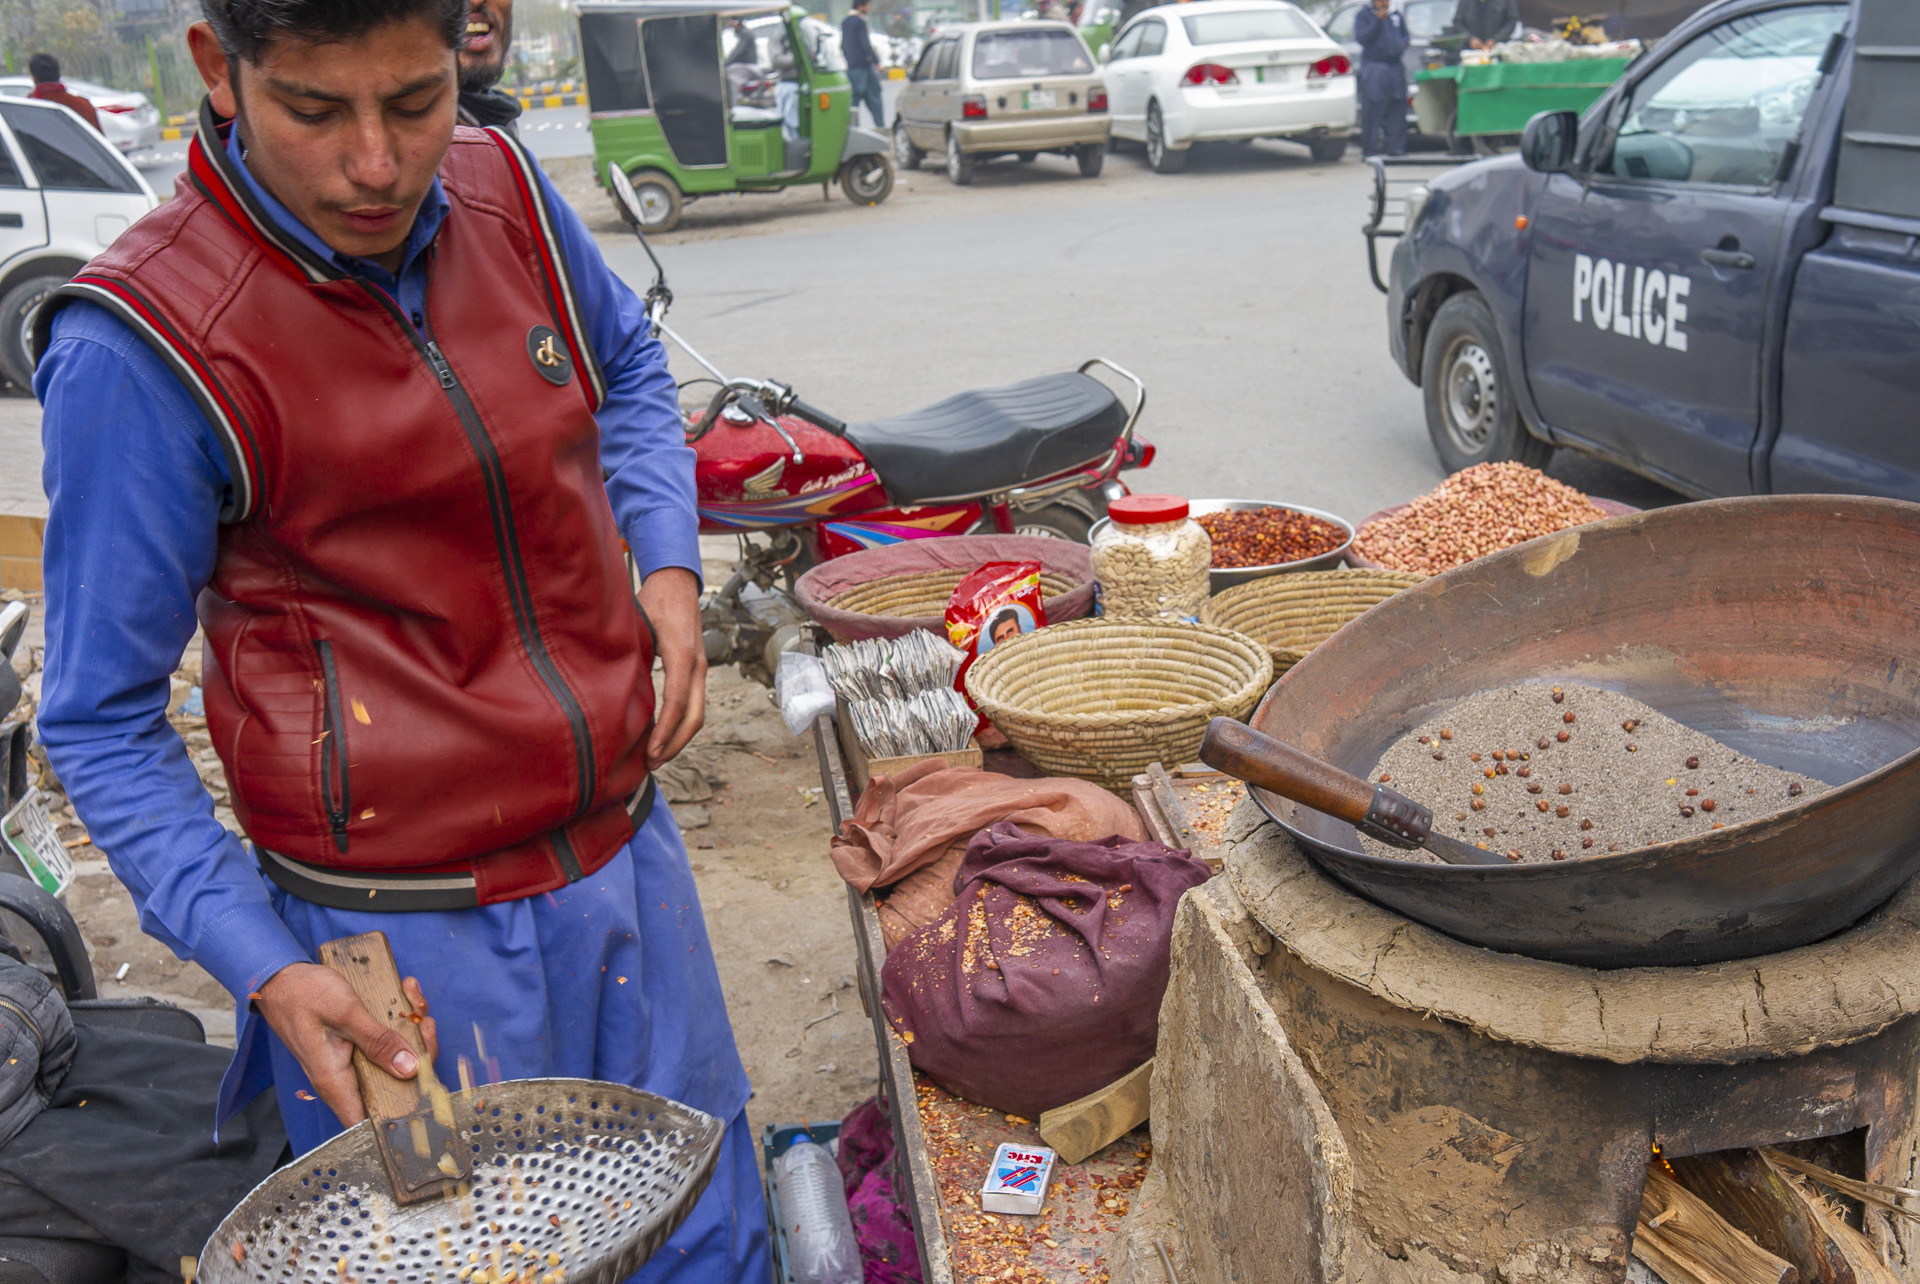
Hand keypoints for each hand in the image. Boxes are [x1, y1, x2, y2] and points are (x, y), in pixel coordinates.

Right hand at [251, 963, 439, 1124]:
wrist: (281, 978)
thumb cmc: (303, 995)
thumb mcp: (346, 1013)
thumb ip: (378, 1042)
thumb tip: (410, 1070)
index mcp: (336, 1082)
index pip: (371, 1121)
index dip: (403, 1114)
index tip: (430, 1083)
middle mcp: (345, 1079)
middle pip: (394, 1084)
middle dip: (419, 1053)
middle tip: (424, 1022)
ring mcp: (351, 1062)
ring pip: (394, 1059)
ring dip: (410, 1029)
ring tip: (412, 996)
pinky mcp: (356, 1047)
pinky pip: (385, 1041)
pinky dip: (397, 1019)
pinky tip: (402, 992)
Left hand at [639, 567, 706, 767]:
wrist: (677, 583)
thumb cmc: (654, 600)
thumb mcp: (637, 623)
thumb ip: (628, 653)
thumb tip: (605, 687)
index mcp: (682, 655)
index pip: (676, 703)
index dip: (663, 732)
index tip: (649, 752)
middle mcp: (697, 665)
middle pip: (695, 717)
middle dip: (674, 745)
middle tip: (651, 764)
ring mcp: (700, 669)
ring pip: (698, 714)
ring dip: (679, 738)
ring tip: (655, 757)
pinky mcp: (696, 670)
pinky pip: (693, 704)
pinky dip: (680, 724)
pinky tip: (661, 735)